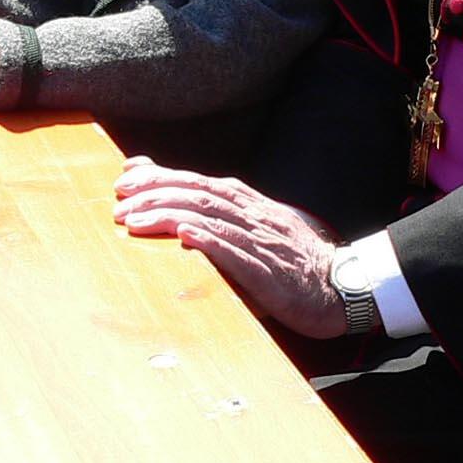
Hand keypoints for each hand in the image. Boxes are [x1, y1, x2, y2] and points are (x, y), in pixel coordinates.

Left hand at [111, 159, 346, 338]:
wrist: (343, 285)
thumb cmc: (295, 261)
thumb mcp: (258, 233)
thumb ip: (223, 221)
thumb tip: (178, 217)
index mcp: (249, 204)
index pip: (198, 181)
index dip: (160, 176)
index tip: (125, 176)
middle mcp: (252, 215)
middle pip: (197, 192)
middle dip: (154, 191)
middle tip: (118, 197)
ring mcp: (260, 241)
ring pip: (210, 216)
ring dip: (167, 213)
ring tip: (132, 218)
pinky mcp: (267, 271)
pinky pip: (234, 252)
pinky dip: (208, 240)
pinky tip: (184, 234)